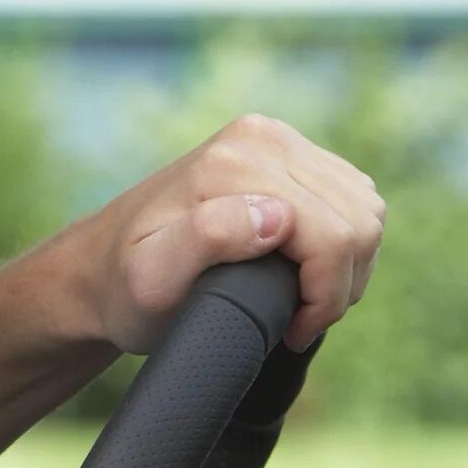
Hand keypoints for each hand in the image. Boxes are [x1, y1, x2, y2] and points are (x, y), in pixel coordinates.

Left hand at [66, 114, 385, 353]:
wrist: (101, 269)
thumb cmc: (124, 289)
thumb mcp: (151, 280)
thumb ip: (207, 241)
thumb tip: (275, 215)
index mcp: (232, 164)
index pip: (333, 235)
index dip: (324, 296)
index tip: (290, 329)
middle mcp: (259, 138)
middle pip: (358, 221)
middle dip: (339, 284)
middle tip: (298, 320)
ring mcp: (276, 140)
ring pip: (365, 210)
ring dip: (346, 266)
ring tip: (301, 300)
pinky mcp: (288, 152)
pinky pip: (354, 199)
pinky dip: (344, 244)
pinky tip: (306, 271)